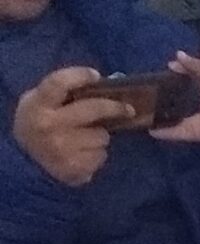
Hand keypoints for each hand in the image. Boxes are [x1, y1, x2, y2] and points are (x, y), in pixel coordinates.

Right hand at [11, 69, 122, 187]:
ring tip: (87, 137)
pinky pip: (101, 155)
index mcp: (37, 104)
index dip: (79, 75)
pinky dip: (98, 153)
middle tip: (128, 108)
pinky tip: (85, 152)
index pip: (59, 83)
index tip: (96, 75)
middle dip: (114, 107)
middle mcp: (47, 125)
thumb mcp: (41, 102)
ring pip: (102, 135)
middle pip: (92, 109)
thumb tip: (109, 82)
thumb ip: (65, 91)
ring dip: (100, 135)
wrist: (26, 159)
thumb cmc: (40, 122)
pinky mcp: (72, 168)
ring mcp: (60, 148)